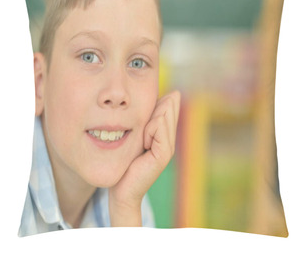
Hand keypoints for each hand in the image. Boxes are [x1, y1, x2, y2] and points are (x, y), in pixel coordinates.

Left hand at [109, 90, 180, 225]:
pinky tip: (143, 139)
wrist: (121, 190)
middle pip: (169, 106)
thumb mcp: (133, 136)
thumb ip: (142, 121)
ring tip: (141, 135)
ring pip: (164, 114)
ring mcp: (167, 147)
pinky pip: (159, 127)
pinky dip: (149, 127)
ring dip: (150, 116)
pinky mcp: (163, 155)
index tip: (143, 110)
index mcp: (162, 133)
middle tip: (141, 125)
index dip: (158, 100)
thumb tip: (146, 99)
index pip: (168, 104)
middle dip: (156, 105)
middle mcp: (168, 138)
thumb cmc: (123, 163)